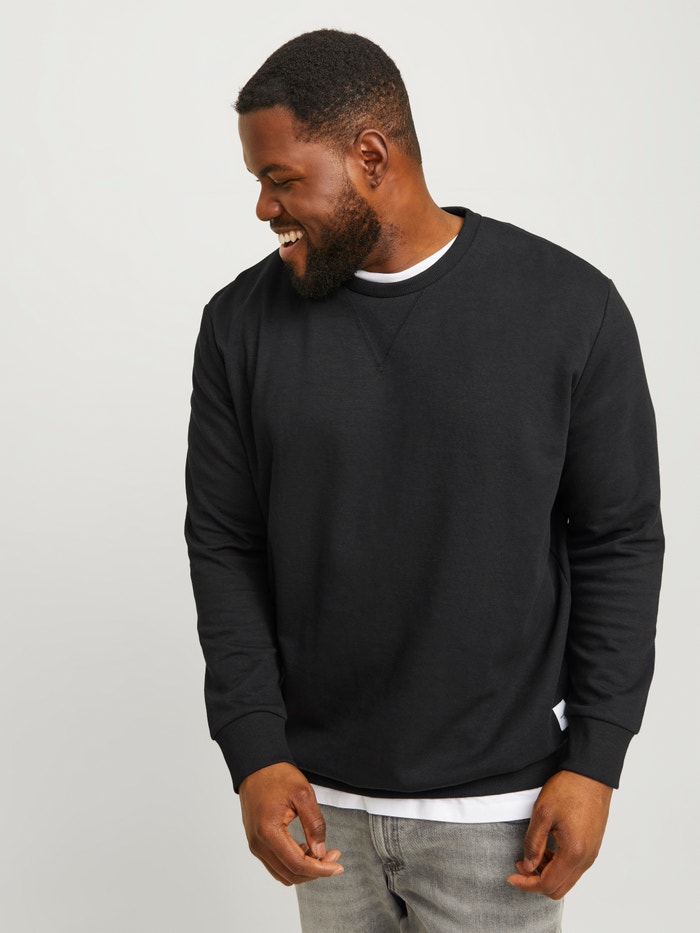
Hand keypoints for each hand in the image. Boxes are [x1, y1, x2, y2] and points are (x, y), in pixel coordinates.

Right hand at [239, 762, 344, 885]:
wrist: (256, 766)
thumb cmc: (278, 776)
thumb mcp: (303, 795)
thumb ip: (314, 825)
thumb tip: (321, 852)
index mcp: (268, 831)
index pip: (297, 864)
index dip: (321, 870)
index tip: (338, 866)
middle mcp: (258, 844)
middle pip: (290, 874)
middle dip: (315, 870)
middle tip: (333, 856)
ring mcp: (255, 845)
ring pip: (283, 873)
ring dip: (304, 869)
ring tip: (321, 852)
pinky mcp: (256, 842)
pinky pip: (275, 864)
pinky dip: (292, 863)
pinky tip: (304, 848)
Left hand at [507, 769, 612, 898]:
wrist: (591, 775)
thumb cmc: (568, 790)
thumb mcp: (542, 814)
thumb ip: (533, 844)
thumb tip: (527, 866)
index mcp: (574, 853)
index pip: (548, 884)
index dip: (527, 884)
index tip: (511, 876)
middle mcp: (586, 859)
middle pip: (559, 888)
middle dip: (536, 881)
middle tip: (520, 864)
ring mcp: (591, 854)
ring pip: (567, 879)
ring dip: (547, 872)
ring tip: (532, 853)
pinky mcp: (592, 846)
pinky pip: (574, 867)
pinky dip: (558, 865)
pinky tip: (547, 848)